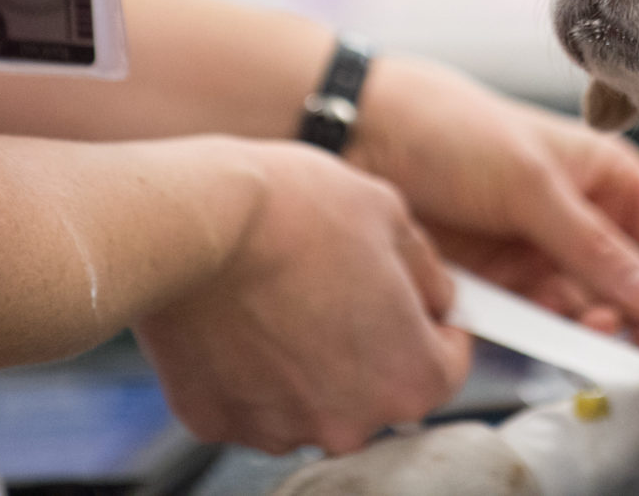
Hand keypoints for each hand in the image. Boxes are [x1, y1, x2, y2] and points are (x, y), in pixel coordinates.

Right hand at [134, 139, 472, 455]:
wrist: (192, 221)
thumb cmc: (294, 211)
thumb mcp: (391, 215)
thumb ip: (426, 273)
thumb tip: (434, 295)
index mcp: (407, 378)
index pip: (446, 367)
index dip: (435, 328)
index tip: (416, 306)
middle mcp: (348, 422)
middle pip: (375, 390)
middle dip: (368, 346)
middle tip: (339, 289)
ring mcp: (278, 428)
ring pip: (311, 399)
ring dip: (308, 361)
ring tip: (283, 297)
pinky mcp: (216, 421)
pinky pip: (250, 400)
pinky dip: (250, 369)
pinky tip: (241, 319)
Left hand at [349, 57, 638, 348]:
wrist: (365, 142)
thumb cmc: (451, 130)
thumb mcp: (531, 181)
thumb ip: (594, 244)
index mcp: (611, 176)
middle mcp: (589, 220)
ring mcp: (549, 256)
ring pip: (602, 310)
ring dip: (604, 327)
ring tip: (588, 328)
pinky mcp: (509, 289)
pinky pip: (549, 325)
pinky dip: (555, 336)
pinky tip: (548, 329)